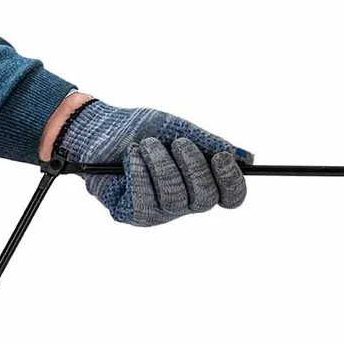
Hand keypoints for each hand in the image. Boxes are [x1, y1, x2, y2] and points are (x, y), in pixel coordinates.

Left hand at [54, 100, 250, 226]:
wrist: (98, 130)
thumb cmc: (141, 128)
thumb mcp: (179, 129)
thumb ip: (211, 144)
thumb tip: (245, 158)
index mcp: (202, 181)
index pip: (230, 196)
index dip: (232, 182)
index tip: (222, 157)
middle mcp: (186, 201)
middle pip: (206, 199)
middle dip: (192, 166)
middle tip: (176, 142)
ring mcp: (161, 211)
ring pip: (174, 199)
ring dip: (161, 165)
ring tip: (145, 144)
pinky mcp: (135, 214)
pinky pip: (145, 201)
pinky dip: (139, 173)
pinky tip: (131, 157)